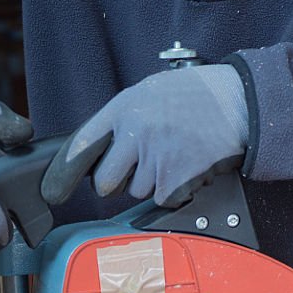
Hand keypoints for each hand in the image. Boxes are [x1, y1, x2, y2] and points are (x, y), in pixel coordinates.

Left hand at [42, 65, 247, 208]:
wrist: (239, 102)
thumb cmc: (197, 97)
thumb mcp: (151, 93)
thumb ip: (124, 119)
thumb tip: (100, 150)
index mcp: (124, 108)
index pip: (81, 145)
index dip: (63, 173)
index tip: (53, 191)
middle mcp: (135, 133)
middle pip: (105, 183)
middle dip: (117, 183)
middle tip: (139, 168)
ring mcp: (154, 158)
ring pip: (137, 192)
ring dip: (153, 183)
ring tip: (175, 155)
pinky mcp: (174, 180)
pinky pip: (162, 199)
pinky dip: (175, 190)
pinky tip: (188, 165)